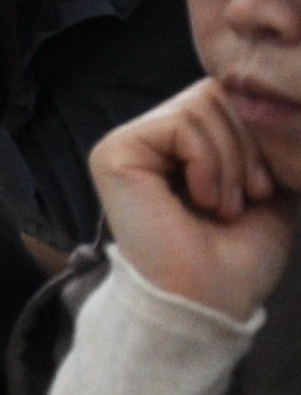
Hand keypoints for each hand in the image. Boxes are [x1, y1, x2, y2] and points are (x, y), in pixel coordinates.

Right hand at [91, 77, 297, 320]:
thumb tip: (278, 104)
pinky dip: (207, 163)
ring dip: (229, 161)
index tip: (263, 189)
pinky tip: (201, 200)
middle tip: (247, 197)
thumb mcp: (264, 188)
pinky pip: (181, 124)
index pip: (223, 97)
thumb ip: (264, 144)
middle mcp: (147, 138)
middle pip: (213, 92)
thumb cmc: (235, 258)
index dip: (256, 134)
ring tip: (222, 206)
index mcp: (178, 146)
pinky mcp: (116, 152)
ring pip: (201, 104)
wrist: (208, 301)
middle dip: (247, 146)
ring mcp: (127, 143)